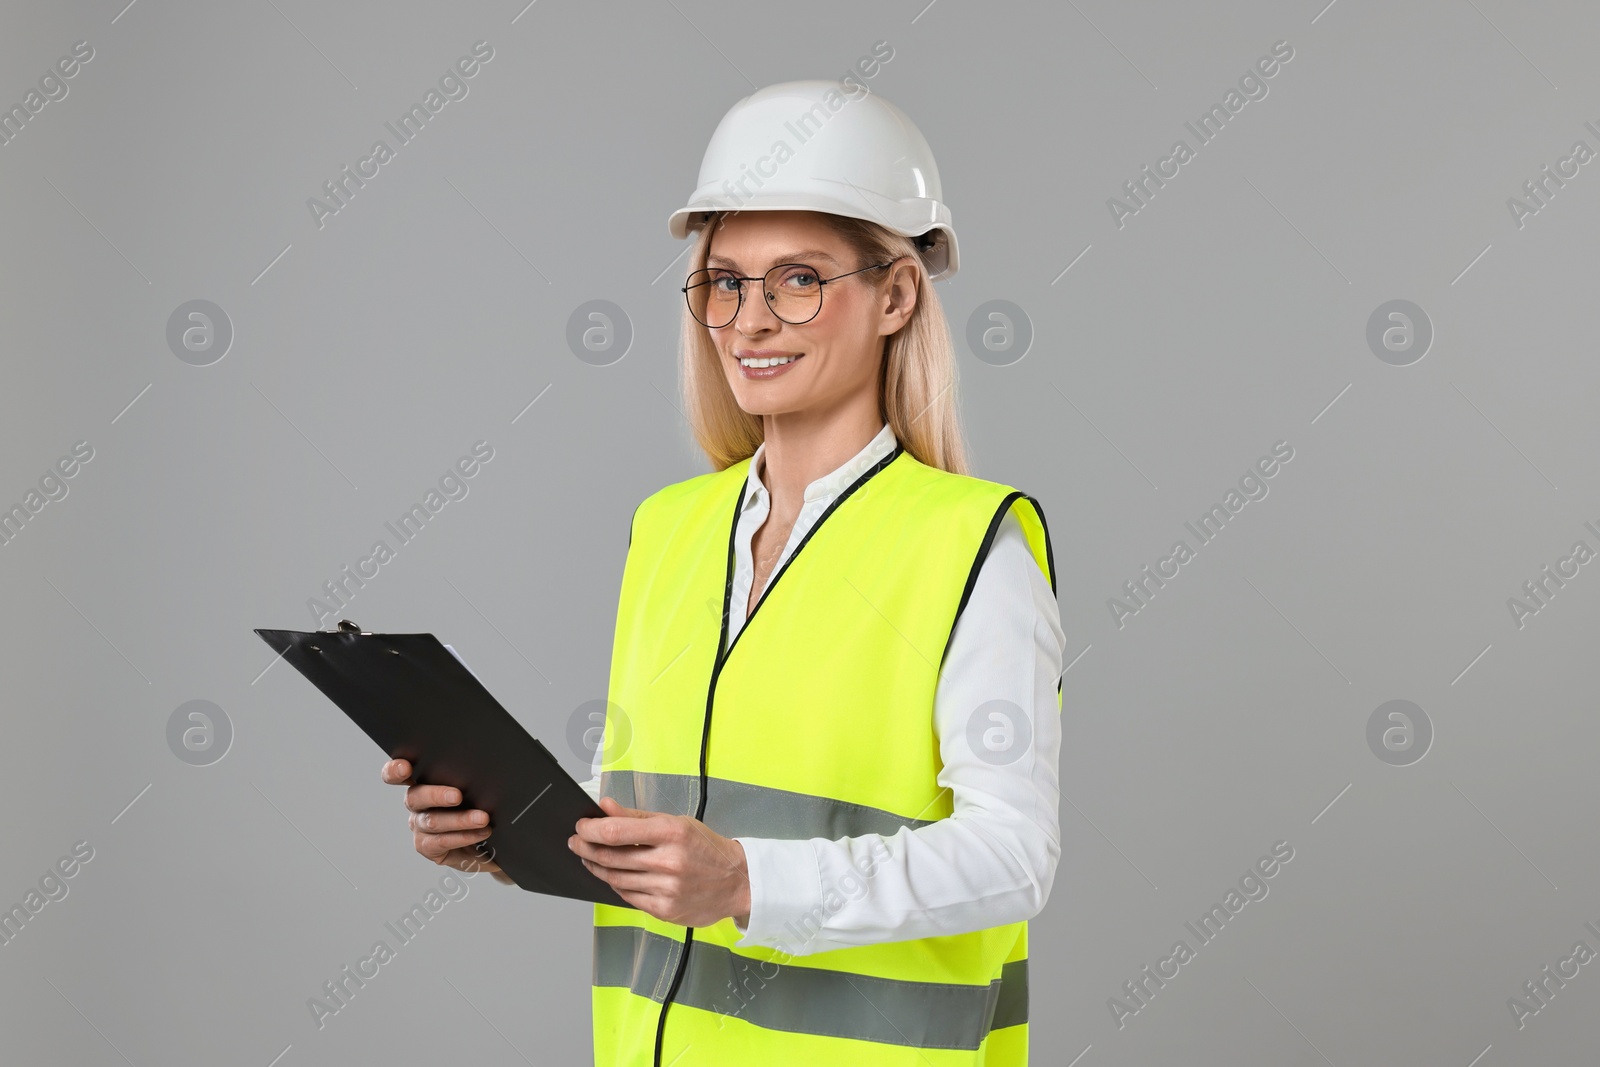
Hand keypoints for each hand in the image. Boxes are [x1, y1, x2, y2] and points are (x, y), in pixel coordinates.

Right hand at [381, 758, 511, 884]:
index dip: (395, 771)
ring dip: (460, 819)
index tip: (405, 768)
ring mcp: (419, 826)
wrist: (490, 840)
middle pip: (415, 797)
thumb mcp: (475, 789)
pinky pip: (442, 841)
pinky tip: (481, 833)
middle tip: (457, 796)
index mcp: (423, 781)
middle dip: (436, 795)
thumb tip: (483, 771)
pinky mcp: (427, 847)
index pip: (397, 774)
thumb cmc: (480, 805)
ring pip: (432, 821)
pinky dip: (464, 836)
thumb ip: (469, 779)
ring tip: (483, 818)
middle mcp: (416, 804)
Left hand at [570, 796, 749, 927]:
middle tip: (576, 842)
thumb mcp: (677, 822)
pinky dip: (616, 885)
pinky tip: (613, 875)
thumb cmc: (707, 849)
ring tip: (590, 858)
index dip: (590, 829)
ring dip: (597, 867)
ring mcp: (667, 889)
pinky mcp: (665, 910)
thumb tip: (605, 807)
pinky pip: (628, 897)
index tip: (581, 826)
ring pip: (616, 879)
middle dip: (586, 848)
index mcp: (672, 832)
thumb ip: (637, 817)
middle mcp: (669, 861)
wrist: (738, 882)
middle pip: (610, 857)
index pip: (616, 832)